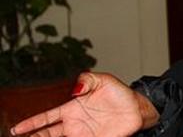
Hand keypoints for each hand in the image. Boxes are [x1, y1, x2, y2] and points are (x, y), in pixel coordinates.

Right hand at [10, 72, 157, 136]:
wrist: (137, 108)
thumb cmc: (119, 93)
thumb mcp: (104, 80)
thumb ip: (88, 79)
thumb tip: (76, 88)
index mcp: (71, 108)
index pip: (46, 117)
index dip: (30, 123)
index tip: (16, 129)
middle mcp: (73, 124)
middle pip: (47, 134)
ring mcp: (82, 134)